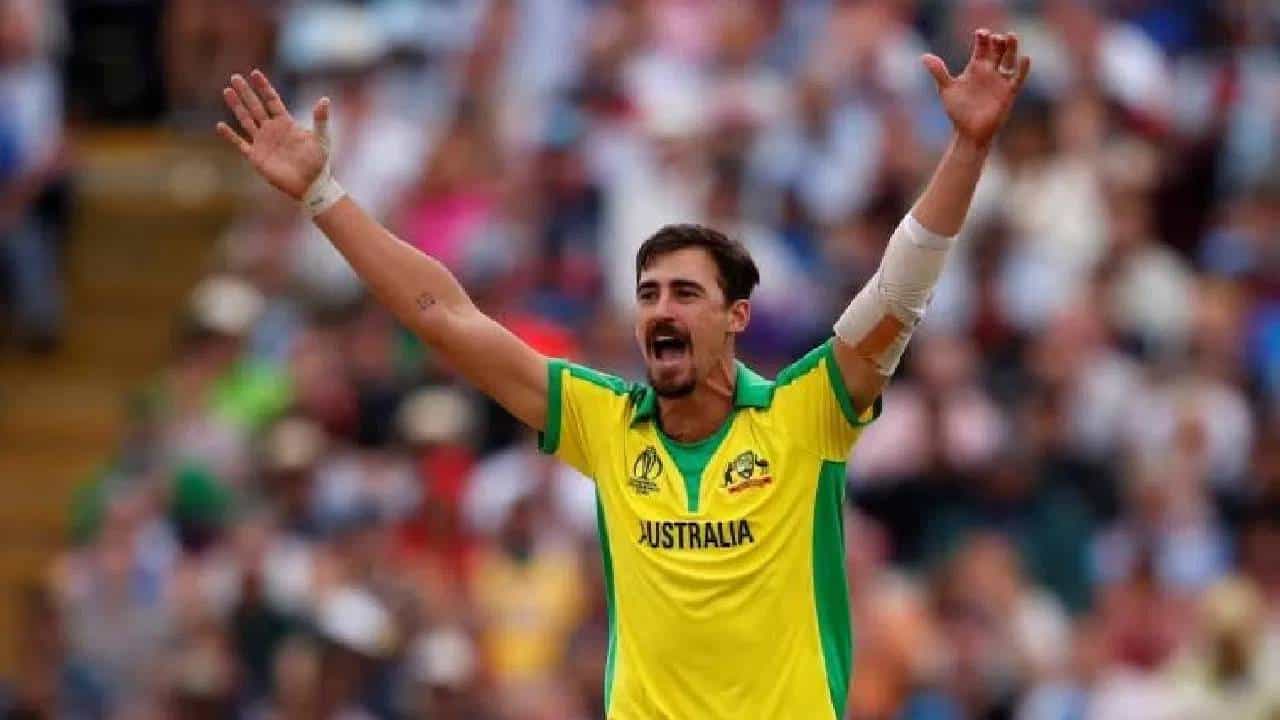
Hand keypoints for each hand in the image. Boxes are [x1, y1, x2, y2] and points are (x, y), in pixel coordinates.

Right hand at [216, 70, 329, 200]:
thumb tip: (324, 99)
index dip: (264, 87)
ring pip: (246, 120)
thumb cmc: (318, 162)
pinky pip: (240, 144)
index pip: (272, 100)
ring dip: (236, 106)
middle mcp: (272, 130)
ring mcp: (262, 142)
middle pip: (256, 106)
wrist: (310, 185)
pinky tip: (220, 125)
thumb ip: (320, 120)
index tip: (255, 73)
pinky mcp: (256, 157)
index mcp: (286, 123)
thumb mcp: (321, 139)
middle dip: (246, 92)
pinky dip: (230, 136)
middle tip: (235, 77)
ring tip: (227, 91)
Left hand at [922, 29, 1030, 148]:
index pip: (981, 47)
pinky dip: (1023, 68)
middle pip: (997, 49)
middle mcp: (990, 71)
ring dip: (1012, 47)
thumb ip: (939, 72)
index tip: (981, 33)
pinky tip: (1024, 58)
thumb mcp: (946, 89)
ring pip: (1010, 59)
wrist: (968, 132)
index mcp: (975, 67)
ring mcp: (1000, 81)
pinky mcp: (1009, 92)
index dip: (983, 38)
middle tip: (995, 37)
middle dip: (998, 41)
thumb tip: (924, 56)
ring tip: (1011, 36)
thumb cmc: (958, 111)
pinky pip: (1018, 77)